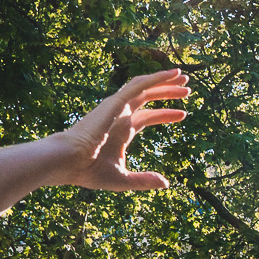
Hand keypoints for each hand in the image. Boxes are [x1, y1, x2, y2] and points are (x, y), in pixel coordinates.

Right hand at [38, 70, 189, 190]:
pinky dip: (155, 78)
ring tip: (183, 77)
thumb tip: (166, 183)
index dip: (165, 114)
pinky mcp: (115, 102)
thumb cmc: (89, 171)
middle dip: (168, 92)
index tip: (183, 113)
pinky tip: (170, 74)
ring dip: (164, 80)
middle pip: (148, 97)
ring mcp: (117, 107)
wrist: (70, 162)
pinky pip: (138, 85)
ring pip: (144, 86)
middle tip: (188, 89)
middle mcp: (120, 115)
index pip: (147, 117)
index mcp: (122, 130)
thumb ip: (144, 180)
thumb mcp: (123, 178)